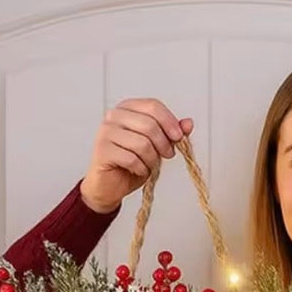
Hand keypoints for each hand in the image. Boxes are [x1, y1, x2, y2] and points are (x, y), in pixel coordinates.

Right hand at [80, 98, 193, 213]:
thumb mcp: (156, 147)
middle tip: (167, 155)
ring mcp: (106, 132)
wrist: (109, 185)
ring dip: (152, 159)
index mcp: (127, 109)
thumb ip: (171, 134)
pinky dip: (141, 169)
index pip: (153, 106)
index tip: (179, 137)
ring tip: (150, 165)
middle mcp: (114, 116)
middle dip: (164, 144)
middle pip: (149, 125)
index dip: (170, 121)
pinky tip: (138, 170)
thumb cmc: (131, 164)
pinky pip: (132, 159)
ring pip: (142, 144)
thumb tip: (188, 123)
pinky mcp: (103, 151)